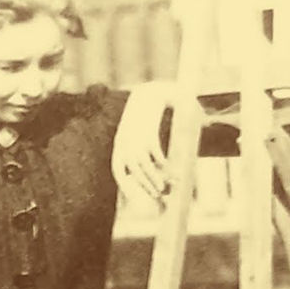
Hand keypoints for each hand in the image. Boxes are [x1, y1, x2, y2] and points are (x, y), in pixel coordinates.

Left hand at [112, 81, 178, 204]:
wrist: (153, 91)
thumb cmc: (149, 115)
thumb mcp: (142, 133)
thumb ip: (145, 150)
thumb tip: (157, 168)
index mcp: (120, 144)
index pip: (118, 170)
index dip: (125, 185)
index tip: (136, 197)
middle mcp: (125, 143)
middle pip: (132, 172)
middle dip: (145, 185)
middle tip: (158, 195)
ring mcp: (135, 137)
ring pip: (143, 166)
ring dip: (154, 178)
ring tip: (166, 188)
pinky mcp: (148, 131)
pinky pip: (154, 153)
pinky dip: (163, 164)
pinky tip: (171, 170)